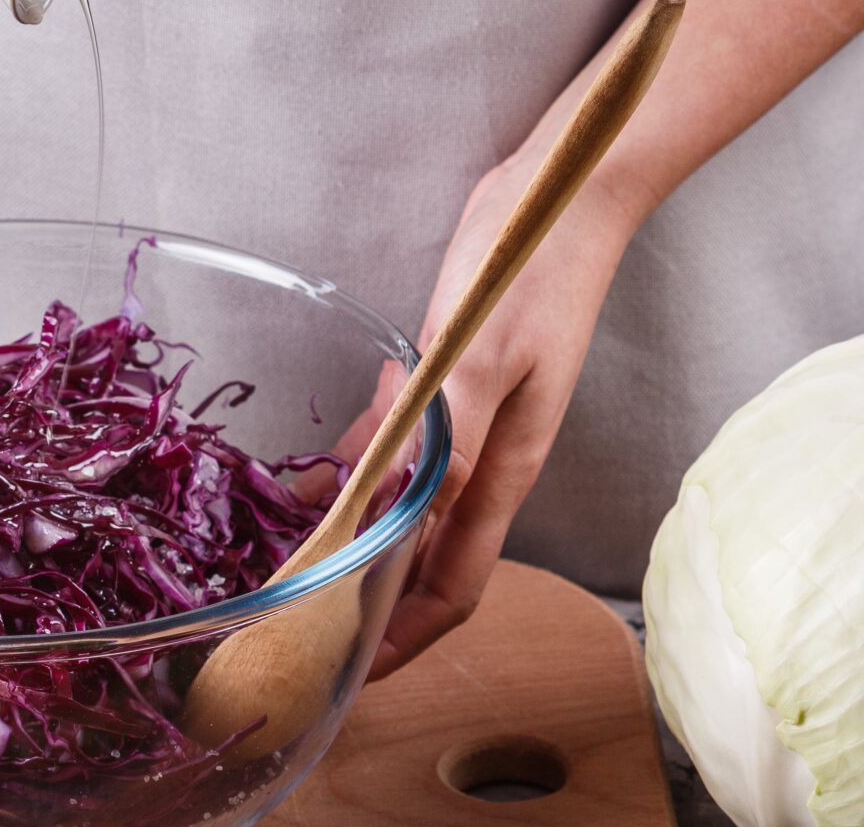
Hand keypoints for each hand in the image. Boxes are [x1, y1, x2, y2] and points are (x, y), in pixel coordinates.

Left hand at [336, 152, 641, 679]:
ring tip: (295, 547)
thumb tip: (401, 513)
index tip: (353, 671)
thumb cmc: (531, 267)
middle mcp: (486, 457)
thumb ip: (441, 433)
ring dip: (358, 527)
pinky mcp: (452, 379)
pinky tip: (322, 460)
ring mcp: (471, 419)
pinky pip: (401, 439)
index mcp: (501, 468)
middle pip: (427, 557)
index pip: (453, 584)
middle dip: (372, 599)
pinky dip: (363, 456)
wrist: (568, 190)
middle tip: (306, 622)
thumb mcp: (479, 351)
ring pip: (409, 500)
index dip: (404, 637)